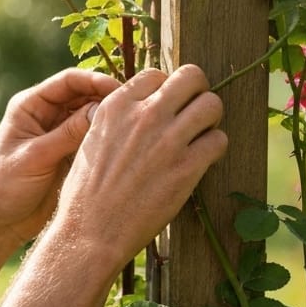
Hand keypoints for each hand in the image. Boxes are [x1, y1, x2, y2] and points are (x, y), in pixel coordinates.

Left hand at [0, 68, 119, 248]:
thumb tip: (102, 109)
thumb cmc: (4, 187)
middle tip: (134, 106)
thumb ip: (67, 134)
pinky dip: (107, 138)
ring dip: (109, 118)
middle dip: (107, 97)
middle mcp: (47, 115)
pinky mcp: (70, 154)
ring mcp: (60, 134)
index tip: (118, 90)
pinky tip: (125, 142)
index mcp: (30, 106)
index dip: (95, 80)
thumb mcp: (35, 157)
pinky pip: (93, 138)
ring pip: (92, 116)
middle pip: (84, 95)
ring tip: (134, 124)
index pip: (68, 81)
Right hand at [48, 64, 227, 270]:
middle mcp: (144, 116)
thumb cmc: (87, 193)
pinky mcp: (187, 168)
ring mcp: (168, 141)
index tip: (167, 107)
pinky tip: (202, 159)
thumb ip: (118, 119)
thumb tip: (142, 107)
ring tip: (202, 134)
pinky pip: (219, 140)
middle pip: (191, 77)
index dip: (165, 89)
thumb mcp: (92, 141)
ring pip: (212, 104)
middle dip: (197, 91)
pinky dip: (215, 148)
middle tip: (194, 111)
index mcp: (117, 106)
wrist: (91, 233)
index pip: (156, 73)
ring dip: (211, 118)